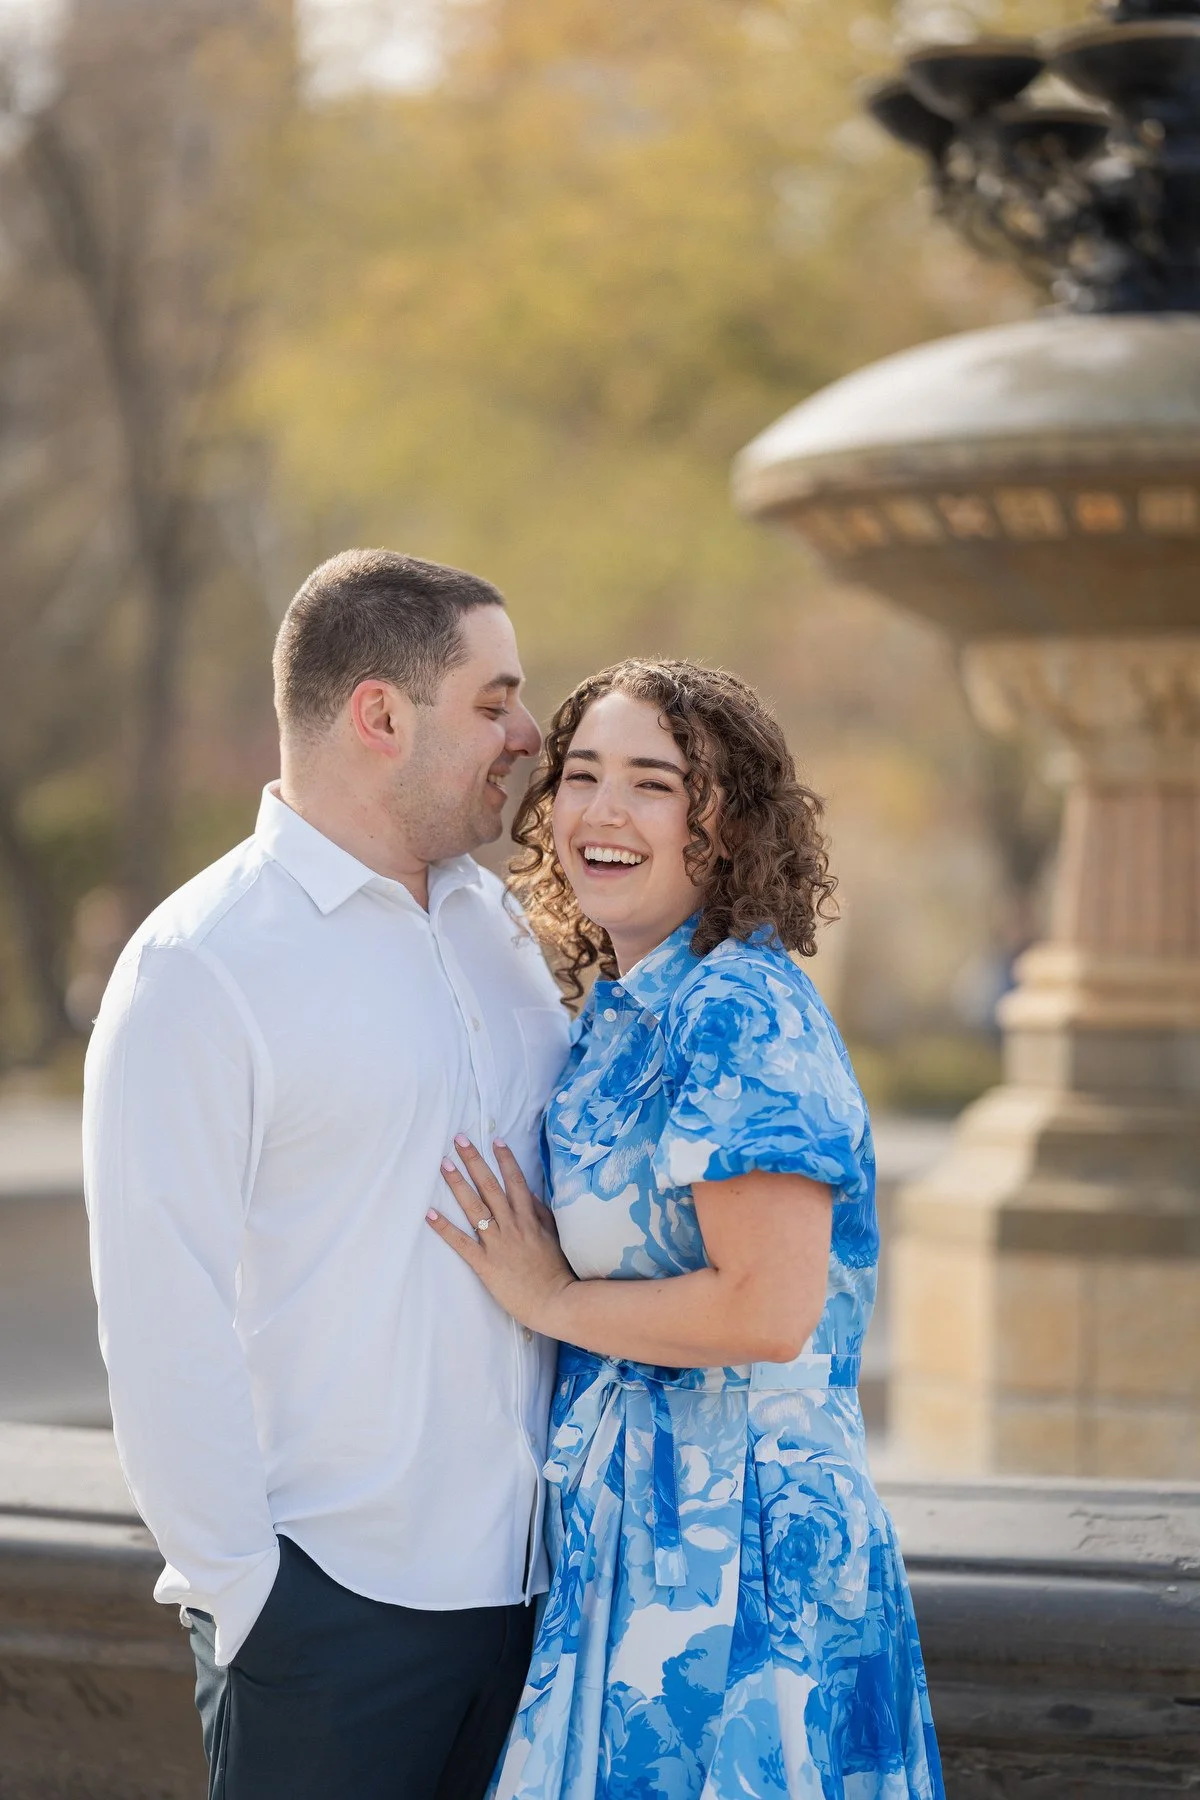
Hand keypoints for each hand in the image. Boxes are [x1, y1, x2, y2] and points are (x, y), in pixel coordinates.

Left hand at [426, 1137, 575, 1334]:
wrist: (556, 1301)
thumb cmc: (556, 1271)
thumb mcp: (553, 1236)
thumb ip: (540, 1213)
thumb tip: (528, 1193)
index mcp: (529, 1218)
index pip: (515, 1181)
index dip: (505, 1159)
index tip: (494, 1140)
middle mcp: (512, 1225)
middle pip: (489, 1186)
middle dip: (474, 1161)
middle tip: (459, 1140)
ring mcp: (497, 1243)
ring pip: (474, 1207)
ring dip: (458, 1183)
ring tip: (444, 1164)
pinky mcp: (485, 1263)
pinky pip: (461, 1242)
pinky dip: (444, 1227)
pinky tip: (430, 1213)